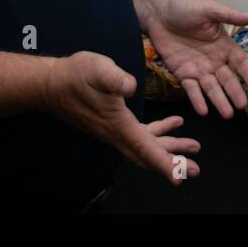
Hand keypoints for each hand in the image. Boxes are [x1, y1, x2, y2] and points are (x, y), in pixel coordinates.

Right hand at [44, 51, 200, 183]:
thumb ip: (115, 78)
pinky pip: (141, 134)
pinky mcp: (114, 123)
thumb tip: (130, 86)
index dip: (163, 163)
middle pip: (149, 155)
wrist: (52, 83)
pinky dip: (159, 131)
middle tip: (195, 169)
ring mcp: (115, 130)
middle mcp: (117, 133)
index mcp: (118, 124)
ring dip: (170, 147)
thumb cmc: (75, 76)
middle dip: (173, 163)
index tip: (180, 177)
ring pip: (147, 146)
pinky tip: (173, 122)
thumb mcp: (98, 70)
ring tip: (193, 146)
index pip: (144, 148)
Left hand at [145, 0, 247, 117]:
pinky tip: (203, 111)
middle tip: (242, 106)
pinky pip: (192, 89)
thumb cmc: (185, 7)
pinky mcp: (183, 73)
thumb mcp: (208, 8)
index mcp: (223, 44)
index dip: (247, 73)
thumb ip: (228, 15)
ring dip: (219, 101)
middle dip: (235, 92)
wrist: (159, 13)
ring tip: (227, 114)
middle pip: (227, 79)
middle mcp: (214, 60)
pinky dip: (197, 100)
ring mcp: (199, 68)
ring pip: (211, 88)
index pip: (239, 62)